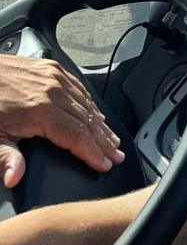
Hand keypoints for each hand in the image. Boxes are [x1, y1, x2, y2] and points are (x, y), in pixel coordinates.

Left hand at [0, 55, 124, 186]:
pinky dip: (90, 103)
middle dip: (104, 141)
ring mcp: (54, 76)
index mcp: (40, 110)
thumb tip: (15, 177)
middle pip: (87, 120)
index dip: (93, 152)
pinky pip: (78, 87)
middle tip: (117, 155)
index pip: (76, 135)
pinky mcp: (51, 67)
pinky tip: (95, 113)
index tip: (105, 164)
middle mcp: (53, 90)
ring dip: (101, 123)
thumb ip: (5, 158)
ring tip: (111, 139)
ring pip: (86, 103)